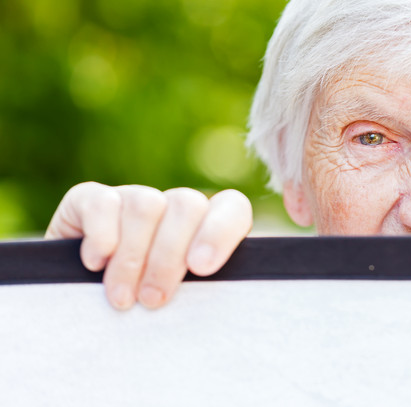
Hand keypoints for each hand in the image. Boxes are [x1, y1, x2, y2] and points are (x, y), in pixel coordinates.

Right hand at [45, 182, 252, 309]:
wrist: (75, 315)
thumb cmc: (145, 317)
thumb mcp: (181, 308)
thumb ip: (204, 295)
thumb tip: (225, 306)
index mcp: (206, 227)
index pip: (232, 206)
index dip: (220, 232)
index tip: (202, 269)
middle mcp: (172, 207)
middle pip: (187, 205)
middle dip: (170, 257)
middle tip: (154, 300)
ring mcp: (131, 197)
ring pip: (146, 205)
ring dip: (133, 258)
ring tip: (123, 299)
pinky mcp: (88, 199)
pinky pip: (102, 203)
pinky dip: (101, 236)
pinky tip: (95, 265)